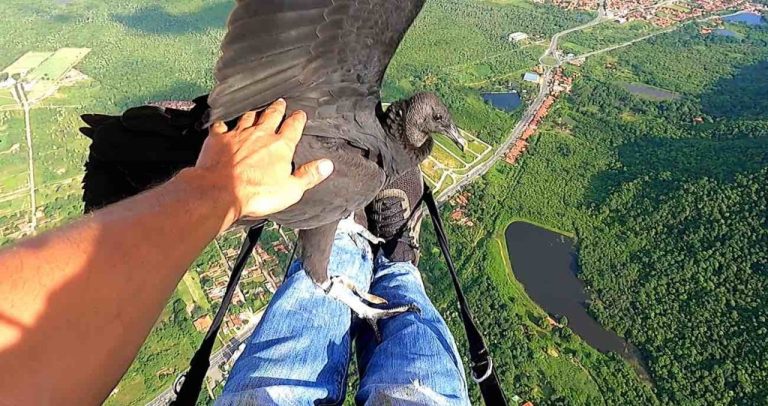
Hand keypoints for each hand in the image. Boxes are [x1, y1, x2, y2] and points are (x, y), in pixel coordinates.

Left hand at [192, 99, 333, 228]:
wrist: (222, 192)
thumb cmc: (258, 193)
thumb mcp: (292, 189)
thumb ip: (309, 175)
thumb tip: (327, 165)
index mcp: (281, 146)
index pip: (293, 127)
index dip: (298, 119)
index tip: (300, 114)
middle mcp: (260, 135)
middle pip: (271, 116)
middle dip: (278, 109)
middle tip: (280, 102)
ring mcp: (238, 135)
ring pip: (248, 118)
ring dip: (254, 113)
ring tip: (256, 111)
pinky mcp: (218, 140)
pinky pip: (221, 126)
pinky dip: (223, 124)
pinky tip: (222, 124)